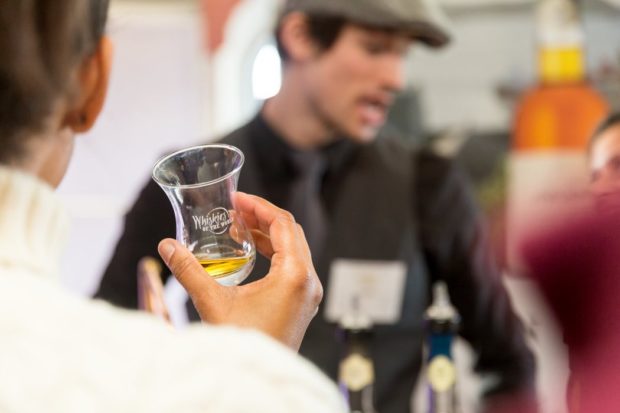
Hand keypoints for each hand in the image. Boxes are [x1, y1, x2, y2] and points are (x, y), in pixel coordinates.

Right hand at [157, 192, 322, 350]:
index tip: (238, 198)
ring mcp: (308, 294)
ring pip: (294, 249)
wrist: (255, 382)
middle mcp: (308, 282)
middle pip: (291, 233)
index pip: (284, 224)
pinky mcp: (302, 303)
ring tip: (239, 227)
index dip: (259, 206)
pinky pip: (293, 266)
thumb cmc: (241, 345)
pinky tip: (251, 251)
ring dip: (268, 235)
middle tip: (236, 209)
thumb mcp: (212, 303)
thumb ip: (189, 271)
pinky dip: (274, 253)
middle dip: (263, 217)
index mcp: (295, 275)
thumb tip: (167, 246)